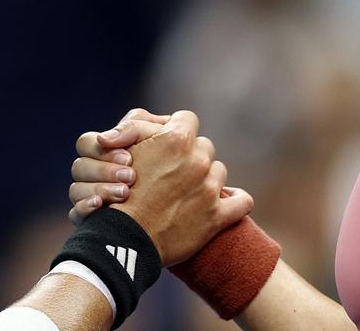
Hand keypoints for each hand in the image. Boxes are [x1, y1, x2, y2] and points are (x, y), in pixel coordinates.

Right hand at [68, 108, 170, 223]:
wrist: (181, 223)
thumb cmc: (177, 173)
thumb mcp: (163, 141)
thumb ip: (136, 127)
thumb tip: (104, 138)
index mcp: (107, 154)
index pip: (87, 143)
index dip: (103, 148)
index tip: (129, 158)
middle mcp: (96, 177)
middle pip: (79, 166)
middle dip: (104, 169)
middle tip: (131, 176)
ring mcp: (92, 200)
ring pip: (75, 190)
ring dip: (99, 188)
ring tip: (125, 193)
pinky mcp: (93, 223)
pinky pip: (75, 215)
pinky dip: (85, 208)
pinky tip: (100, 205)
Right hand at [72, 108, 252, 266]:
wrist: (122, 239)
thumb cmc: (117, 193)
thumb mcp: (120, 149)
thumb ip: (136, 127)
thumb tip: (156, 123)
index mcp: (175, 139)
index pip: (187, 119)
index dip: (176, 129)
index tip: (168, 143)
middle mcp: (198, 160)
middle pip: (204, 146)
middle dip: (191, 156)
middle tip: (172, 172)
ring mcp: (209, 188)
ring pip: (219, 172)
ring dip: (207, 178)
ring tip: (187, 192)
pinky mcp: (217, 216)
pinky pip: (242, 201)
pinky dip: (237, 200)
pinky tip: (227, 202)